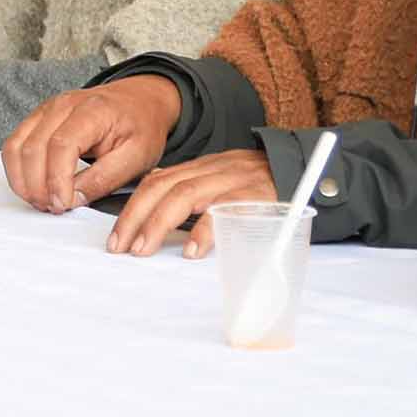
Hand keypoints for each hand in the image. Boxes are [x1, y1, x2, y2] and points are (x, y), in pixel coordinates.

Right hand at [2, 74, 181, 214]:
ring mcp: (45, 110)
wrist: (139, 101)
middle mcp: (62, 105)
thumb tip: (74, 198)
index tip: (62, 204)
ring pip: (16, 147)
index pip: (62, 145)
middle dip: (37, 186)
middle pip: (32, 148)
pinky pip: (14, 145)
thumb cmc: (140, 126)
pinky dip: (17, 170)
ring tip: (42, 201)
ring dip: (22, 180)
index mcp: (92, 110)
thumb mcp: (137, 156)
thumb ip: (105, 178)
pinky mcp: (37, 119)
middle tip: (54, 208)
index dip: (57, 180)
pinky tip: (33, 187)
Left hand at [107, 148, 277, 257]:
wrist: (301, 167)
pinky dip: (206, 230)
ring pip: (186, 195)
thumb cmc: (257, 184)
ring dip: (159, 224)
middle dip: (135, 217)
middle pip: (162, 188)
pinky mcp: (255, 195)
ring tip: (144, 249)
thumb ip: (190, 191)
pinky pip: (226, 209)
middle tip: (121, 248)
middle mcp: (210, 170)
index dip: (131, 208)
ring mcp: (232, 181)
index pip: (155, 182)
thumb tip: (154, 209)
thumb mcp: (219, 181)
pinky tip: (192, 249)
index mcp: (199, 168)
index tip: (115, 238)